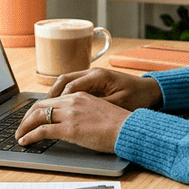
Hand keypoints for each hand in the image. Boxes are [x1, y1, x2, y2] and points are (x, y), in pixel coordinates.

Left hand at [14, 92, 131, 153]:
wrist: (128, 129)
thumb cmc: (118, 124)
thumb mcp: (98, 110)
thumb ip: (83, 112)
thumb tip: (73, 121)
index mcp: (79, 95)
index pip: (51, 99)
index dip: (37, 109)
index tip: (32, 117)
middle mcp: (72, 101)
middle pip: (40, 105)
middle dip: (26, 117)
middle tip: (21, 127)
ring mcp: (70, 114)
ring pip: (37, 116)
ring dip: (24, 127)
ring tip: (19, 135)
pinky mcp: (70, 129)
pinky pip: (42, 131)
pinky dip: (30, 136)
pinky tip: (25, 141)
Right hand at [47, 67, 163, 111]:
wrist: (152, 91)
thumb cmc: (138, 97)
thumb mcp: (118, 105)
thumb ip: (98, 108)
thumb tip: (76, 115)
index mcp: (98, 76)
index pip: (70, 86)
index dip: (57, 101)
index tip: (47, 114)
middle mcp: (93, 73)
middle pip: (63, 81)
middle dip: (49, 97)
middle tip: (36, 113)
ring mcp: (93, 77)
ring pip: (66, 83)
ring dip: (53, 96)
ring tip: (42, 111)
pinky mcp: (95, 83)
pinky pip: (73, 86)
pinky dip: (63, 96)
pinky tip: (58, 108)